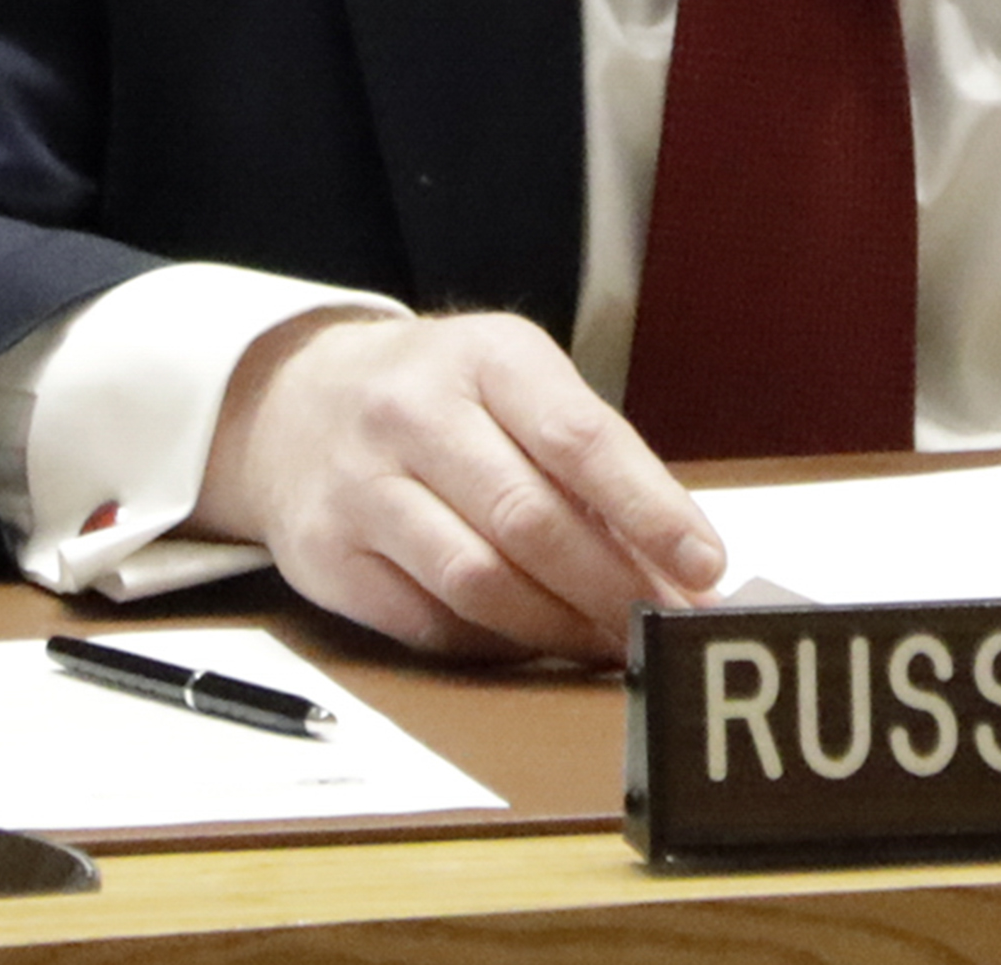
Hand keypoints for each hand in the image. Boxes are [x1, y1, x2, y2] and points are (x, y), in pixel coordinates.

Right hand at [194, 309, 725, 663]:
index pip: (580, 437)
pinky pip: (430, 622)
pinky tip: (535, 642)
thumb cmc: (441, 396)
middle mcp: (414, 412)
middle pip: (531, 519)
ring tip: (611, 643)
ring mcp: (361, 486)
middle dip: (613, 585)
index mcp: (486, 356)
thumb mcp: (516, 384)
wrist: (295, 402)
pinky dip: (496, 644)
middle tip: (666, 625)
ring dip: (561, 627)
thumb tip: (679, 561)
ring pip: (479, 581)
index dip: (650, 509)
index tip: (705, 565)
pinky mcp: (325, 558)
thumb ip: (591, 460)